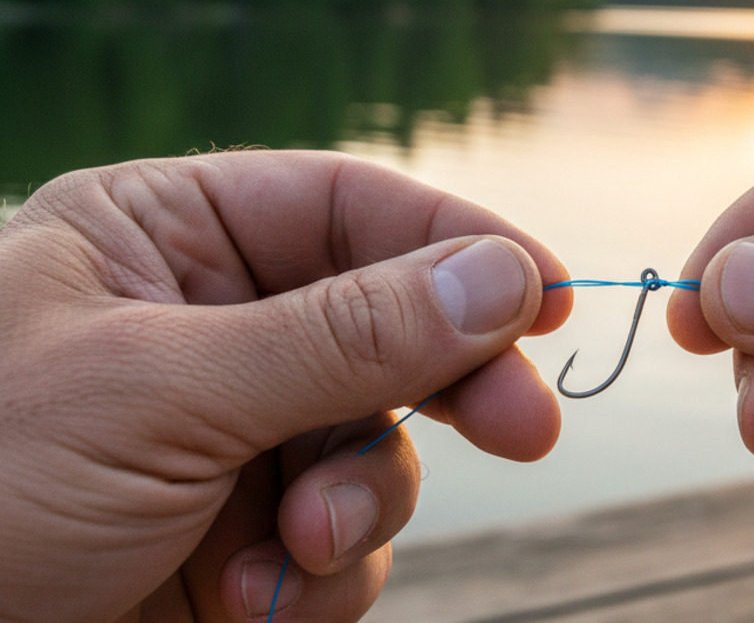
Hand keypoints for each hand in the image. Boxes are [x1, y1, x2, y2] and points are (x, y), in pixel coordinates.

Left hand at [0, 151, 569, 621]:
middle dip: (450, 386)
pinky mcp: (245, 534)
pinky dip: (322, 580)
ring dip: (359, 507)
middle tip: (525, 430)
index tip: (547, 295)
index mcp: (166, 239)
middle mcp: (211, 327)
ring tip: (297, 554)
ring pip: (378, 445)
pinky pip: (345, 540)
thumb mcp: (165, 391)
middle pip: (389, 326)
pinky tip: (253, 605)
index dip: (457, 244)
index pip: (350, 210)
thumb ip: (346, 334)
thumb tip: (502, 278)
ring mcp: (233, 434)